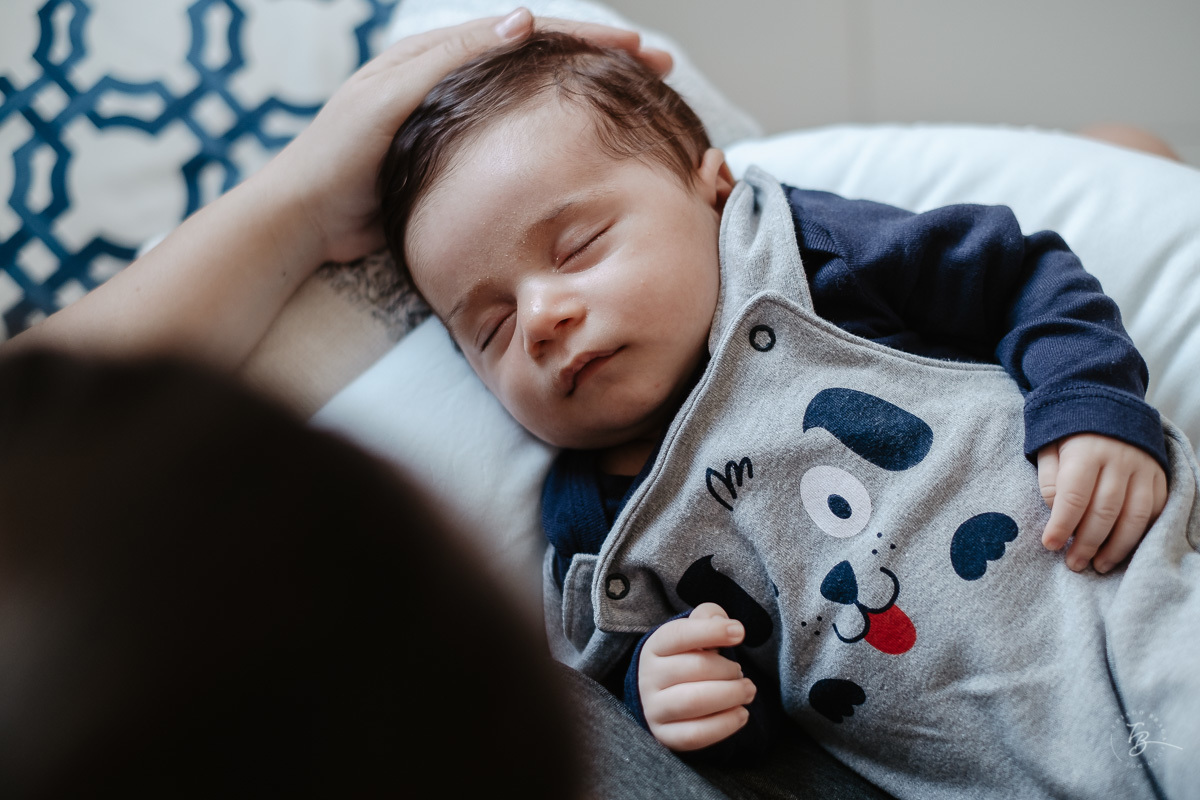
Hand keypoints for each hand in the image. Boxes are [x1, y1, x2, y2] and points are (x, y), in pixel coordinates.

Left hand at [261, 8, 671, 263]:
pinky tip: (587, 144)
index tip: (635, 47)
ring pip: (538, 97)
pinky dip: (559, 131)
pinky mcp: (460, 159)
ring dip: (587, 94)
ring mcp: (461, 120)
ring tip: (638, 98)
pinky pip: (521, 135)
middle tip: (656, 67)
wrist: (306, 218)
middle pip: (542, 58)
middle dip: (601, 59)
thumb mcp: (391, 99)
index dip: (584, 37)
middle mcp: (455, 78)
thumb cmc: (340, 156)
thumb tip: (521, 21)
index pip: (526, 33)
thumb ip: (451, 61)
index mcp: (438, 53)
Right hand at [638, 603, 755, 751]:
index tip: (740, 633)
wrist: (664, 696)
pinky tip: (741, 714)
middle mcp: (648, 677)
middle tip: (741, 673)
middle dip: (729, 669)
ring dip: (731, 694)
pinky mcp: (665, 735)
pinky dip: (725, 724)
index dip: (712, 631)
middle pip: (695, 668)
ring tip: (747, 691)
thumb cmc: (687, 658)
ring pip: (695, 702)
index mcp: (655, 647)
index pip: (680, 634)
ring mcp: (654, 709)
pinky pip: (696, 734)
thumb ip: (708, 618)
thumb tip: (723, 622)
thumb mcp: (694, 632)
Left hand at [1038, 433, 1167, 572]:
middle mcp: (1119, 459)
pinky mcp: (1160, 475)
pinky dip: (1140, 533)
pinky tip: (1123, 548)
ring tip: (1099, 565)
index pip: (1074, 496)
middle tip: (1073, 564)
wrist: (1105, 401)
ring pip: (1134, 516)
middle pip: (1104, 511)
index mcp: (1086, 451)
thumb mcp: (1048, 446)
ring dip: (1116, 547)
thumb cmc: (1068, 432)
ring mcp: (1143, 468)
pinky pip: (1154, 510)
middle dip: (1087, 543)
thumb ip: (1049, 479)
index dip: (1061, 525)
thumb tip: (1055, 513)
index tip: (1050, 545)